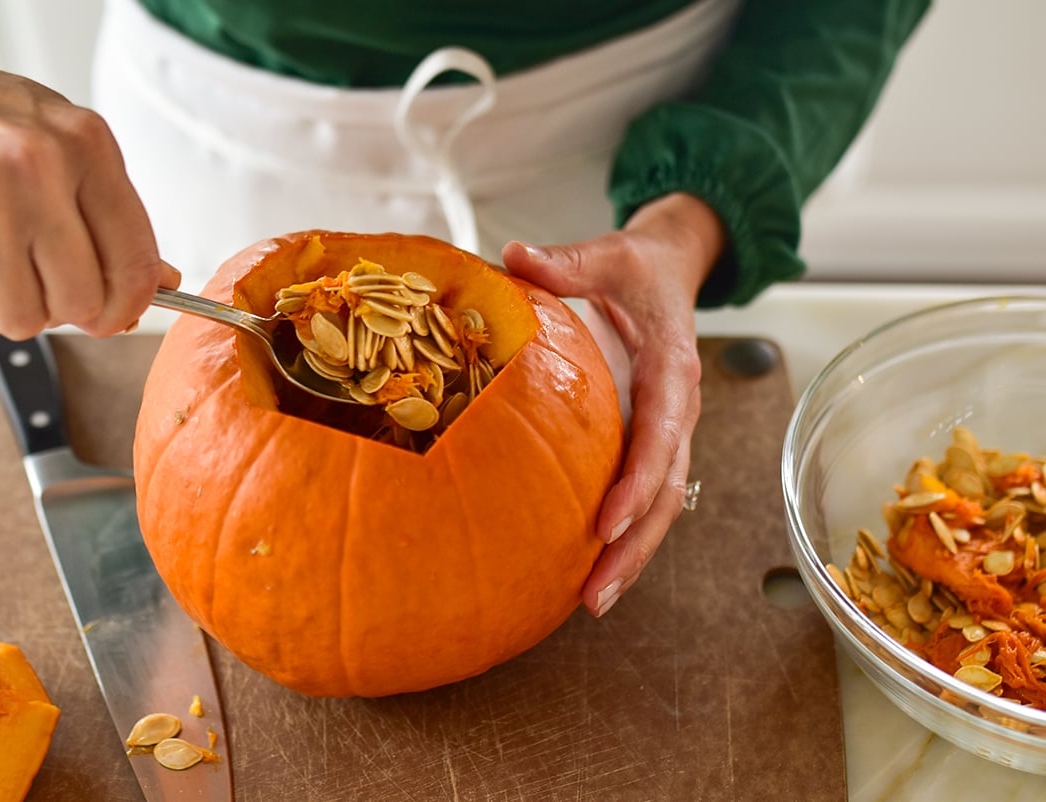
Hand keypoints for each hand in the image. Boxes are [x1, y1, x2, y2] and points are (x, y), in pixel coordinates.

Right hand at [0, 9, 178, 338]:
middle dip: (61, 308)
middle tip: (36, 280)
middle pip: (82, 302)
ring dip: (4, 306)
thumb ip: (110, 211)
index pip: (135, 260)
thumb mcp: (58, 141)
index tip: (118, 314)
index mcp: (85, 144)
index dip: (130, 306)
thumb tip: (161, 282)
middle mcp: (38, 168)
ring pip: (24, 319)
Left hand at [502, 193, 724, 616]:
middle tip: (595, 595)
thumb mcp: (609, 254)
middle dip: (635, 547)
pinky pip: (643, 494)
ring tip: (592, 601)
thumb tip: (514, 256)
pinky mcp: (650, 440)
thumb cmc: (638, 266)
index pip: (661, 436)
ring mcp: (667, 431)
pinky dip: (623, 535)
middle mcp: (677, 410)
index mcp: (672, 372)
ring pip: (660, 505)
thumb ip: (568, 261)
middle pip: (667, 492)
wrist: (672, 269)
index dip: (638, 482)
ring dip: (631, 555)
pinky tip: (588, 568)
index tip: (606, 523)